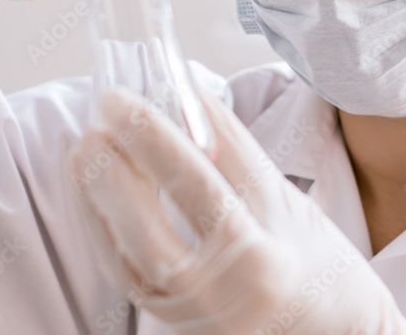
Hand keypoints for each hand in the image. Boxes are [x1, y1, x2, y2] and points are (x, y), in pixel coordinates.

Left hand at [69, 88, 405, 334]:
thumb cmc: (321, 265)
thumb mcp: (288, 202)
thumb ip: (234, 151)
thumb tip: (187, 93)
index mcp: (259, 256)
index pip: (198, 184)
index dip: (154, 135)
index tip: (124, 97)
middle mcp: (221, 294)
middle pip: (150, 229)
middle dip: (117, 168)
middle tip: (99, 117)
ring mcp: (192, 315)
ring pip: (128, 257)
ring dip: (98, 198)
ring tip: (85, 149)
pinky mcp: (172, 321)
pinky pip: (124, 276)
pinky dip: (101, 230)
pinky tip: (91, 192)